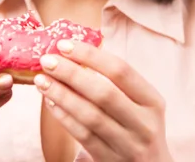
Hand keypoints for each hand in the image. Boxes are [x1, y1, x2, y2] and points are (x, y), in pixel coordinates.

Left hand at [35, 40, 172, 161]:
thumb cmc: (138, 127)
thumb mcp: (141, 104)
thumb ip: (116, 82)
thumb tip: (75, 53)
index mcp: (152, 101)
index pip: (121, 70)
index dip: (91, 55)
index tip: (64, 44)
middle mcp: (143, 124)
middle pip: (104, 92)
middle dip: (71, 73)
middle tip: (47, 60)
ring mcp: (128, 145)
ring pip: (89, 115)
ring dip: (62, 95)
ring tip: (41, 80)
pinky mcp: (109, 161)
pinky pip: (82, 135)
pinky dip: (63, 116)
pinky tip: (50, 102)